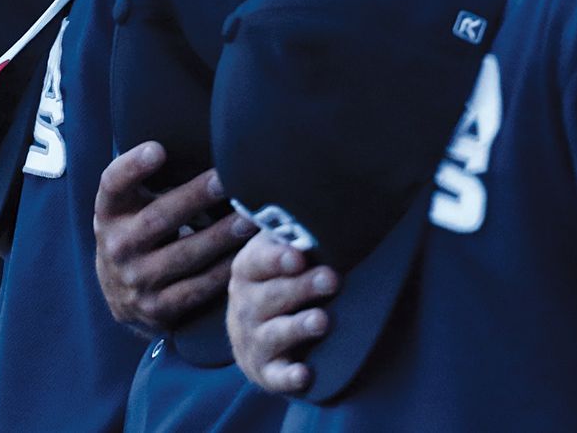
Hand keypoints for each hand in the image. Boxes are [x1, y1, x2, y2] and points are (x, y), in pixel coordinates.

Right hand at [92, 143, 256, 334]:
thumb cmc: (136, 230)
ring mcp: (136, 281)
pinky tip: (246, 257)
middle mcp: (117, 247)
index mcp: (108, 214)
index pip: (112, 185)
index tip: (158, 148)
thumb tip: (195, 136)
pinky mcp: (158, 309)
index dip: (132, 167)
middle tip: (228, 180)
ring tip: (248, 220)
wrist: (119, 293)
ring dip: (220, 236)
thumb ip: (147, 179)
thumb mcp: (128, 205)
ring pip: (184, 255)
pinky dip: (224, 272)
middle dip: (195, 198)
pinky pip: (197, 288)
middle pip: (158, 219)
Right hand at [227, 233, 338, 396]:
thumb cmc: (275, 286)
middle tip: (331, 279)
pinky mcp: (266, 372)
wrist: (255, 339)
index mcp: (247, 272)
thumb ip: (286, 235)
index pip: (256, 262)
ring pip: (273, 334)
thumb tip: (310, 199)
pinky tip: (305, 374)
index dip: (276, 258)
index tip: (299, 255)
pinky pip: (276, 376)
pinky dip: (289, 377)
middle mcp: (245, 306)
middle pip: (269, 296)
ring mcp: (254, 340)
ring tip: (322, 320)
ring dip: (297, 327)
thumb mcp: (276, 257)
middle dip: (300, 288)